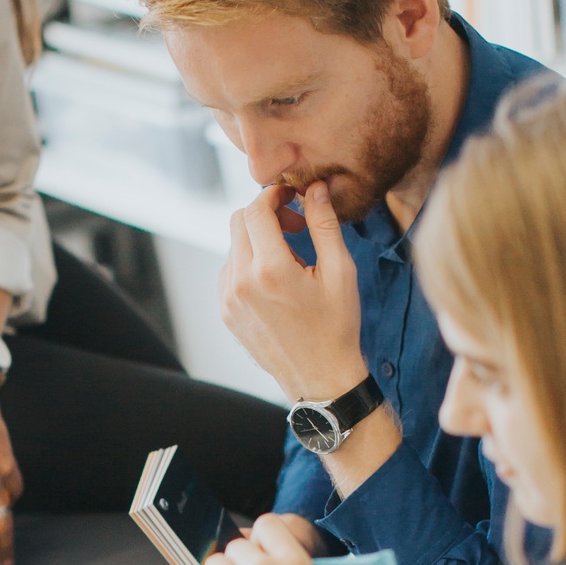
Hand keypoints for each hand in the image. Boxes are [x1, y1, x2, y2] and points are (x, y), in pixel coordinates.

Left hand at [219, 180, 365, 402]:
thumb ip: (324, 224)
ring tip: (291, 259)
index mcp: (270, 270)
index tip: (293, 197)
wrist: (320, 377)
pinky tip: (276, 280)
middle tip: (296, 225)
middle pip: (239, 221)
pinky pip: (230, 271)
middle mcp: (241, 283)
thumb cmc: (336, 326)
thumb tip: (315, 187)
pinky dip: (249, 263)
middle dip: (266, 213)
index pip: (257, 210)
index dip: (274, 194)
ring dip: (258, 240)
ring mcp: (228, 299)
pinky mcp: (226, 312)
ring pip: (234, 246)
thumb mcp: (340, 271)